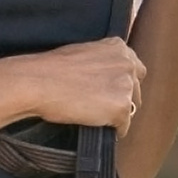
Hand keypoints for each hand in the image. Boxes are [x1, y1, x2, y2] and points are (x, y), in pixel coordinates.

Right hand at [9, 38, 146, 130]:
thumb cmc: (52, 68)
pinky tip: (98, 127)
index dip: (124, 82)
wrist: (40, 82)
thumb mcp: (83, 53)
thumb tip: (105, 77)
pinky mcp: (121, 108)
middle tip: (105, 106)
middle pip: (137, 88)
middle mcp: (128, 64)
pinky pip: (124, 126)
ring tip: (97, 117)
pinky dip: (114, 130)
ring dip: (118, 113)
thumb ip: (102, 61)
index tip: (112, 90)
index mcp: (118, 47)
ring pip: (132, 107)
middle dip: (125, 98)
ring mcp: (126, 86)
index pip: (134, 68)